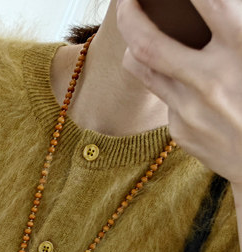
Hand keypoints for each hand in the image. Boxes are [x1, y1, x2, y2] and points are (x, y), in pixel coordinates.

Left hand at [116, 0, 241, 188]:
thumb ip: (236, 28)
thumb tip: (216, 7)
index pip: (210, 4)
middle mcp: (211, 82)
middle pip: (148, 44)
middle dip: (129, 15)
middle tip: (126, 0)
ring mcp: (191, 111)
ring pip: (142, 68)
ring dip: (134, 44)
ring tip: (137, 30)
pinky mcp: (181, 131)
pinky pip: (165, 96)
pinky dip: (172, 80)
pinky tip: (188, 81)